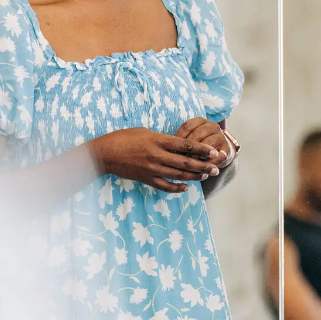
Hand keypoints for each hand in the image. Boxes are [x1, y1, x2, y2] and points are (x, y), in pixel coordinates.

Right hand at [90, 128, 220, 192]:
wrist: (104, 153)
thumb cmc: (123, 138)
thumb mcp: (145, 131)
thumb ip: (162, 138)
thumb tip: (177, 143)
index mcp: (158, 141)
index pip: (185, 145)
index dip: (201, 149)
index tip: (214, 151)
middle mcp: (157, 155)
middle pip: (186, 163)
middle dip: (203, 166)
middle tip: (216, 168)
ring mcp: (152, 169)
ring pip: (178, 175)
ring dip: (194, 177)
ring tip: (206, 176)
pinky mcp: (146, 178)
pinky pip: (165, 186)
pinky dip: (177, 188)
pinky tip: (186, 187)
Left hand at [175, 118, 232, 166]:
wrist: (219, 151)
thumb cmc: (198, 145)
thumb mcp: (190, 138)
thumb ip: (180, 140)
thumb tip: (167, 149)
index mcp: (201, 121)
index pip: (188, 126)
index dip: (178, 137)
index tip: (170, 148)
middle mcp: (213, 126)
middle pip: (198, 134)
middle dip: (187, 148)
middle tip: (178, 158)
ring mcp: (221, 137)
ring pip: (207, 145)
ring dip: (197, 156)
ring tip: (189, 164)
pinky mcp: (227, 150)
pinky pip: (217, 157)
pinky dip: (208, 163)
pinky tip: (201, 169)